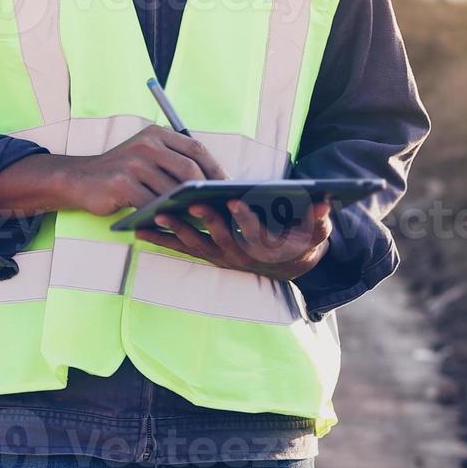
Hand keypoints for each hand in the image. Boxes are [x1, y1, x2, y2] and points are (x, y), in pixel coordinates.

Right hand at [55, 125, 225, 215]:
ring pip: (172, 190)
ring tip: (202, 219)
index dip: (215, 167)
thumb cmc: (122, 171)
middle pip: (189, 169)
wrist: (79, 179)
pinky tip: (175, 224)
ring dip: (188, 207)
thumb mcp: (147, 156)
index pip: (196, 148)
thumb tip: (212, 183)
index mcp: (156, 134)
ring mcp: (133, 164)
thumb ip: (173, 162)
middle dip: (207, 190)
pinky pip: (153, 205)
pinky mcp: (122, 185)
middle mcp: (146, 144)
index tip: (229, 185)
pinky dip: (165, 216)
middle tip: (219, 206)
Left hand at [136, 196, 332, 280]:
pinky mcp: (207, 255)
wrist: (287, 266)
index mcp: (266, 248)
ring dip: (176, 232)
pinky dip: (162, 240)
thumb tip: (325, 202)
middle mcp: (240, 256)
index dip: (245, 218)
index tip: (235, 200)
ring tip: (157, 214)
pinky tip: (141, 230)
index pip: (256, 233)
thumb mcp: (316, 233)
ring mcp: (221, 258)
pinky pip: (182, 250)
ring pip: (195, 246)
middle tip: (188, 202)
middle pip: (219, 239)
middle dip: (203, 221)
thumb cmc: (300, 242)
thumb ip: (321, 220)